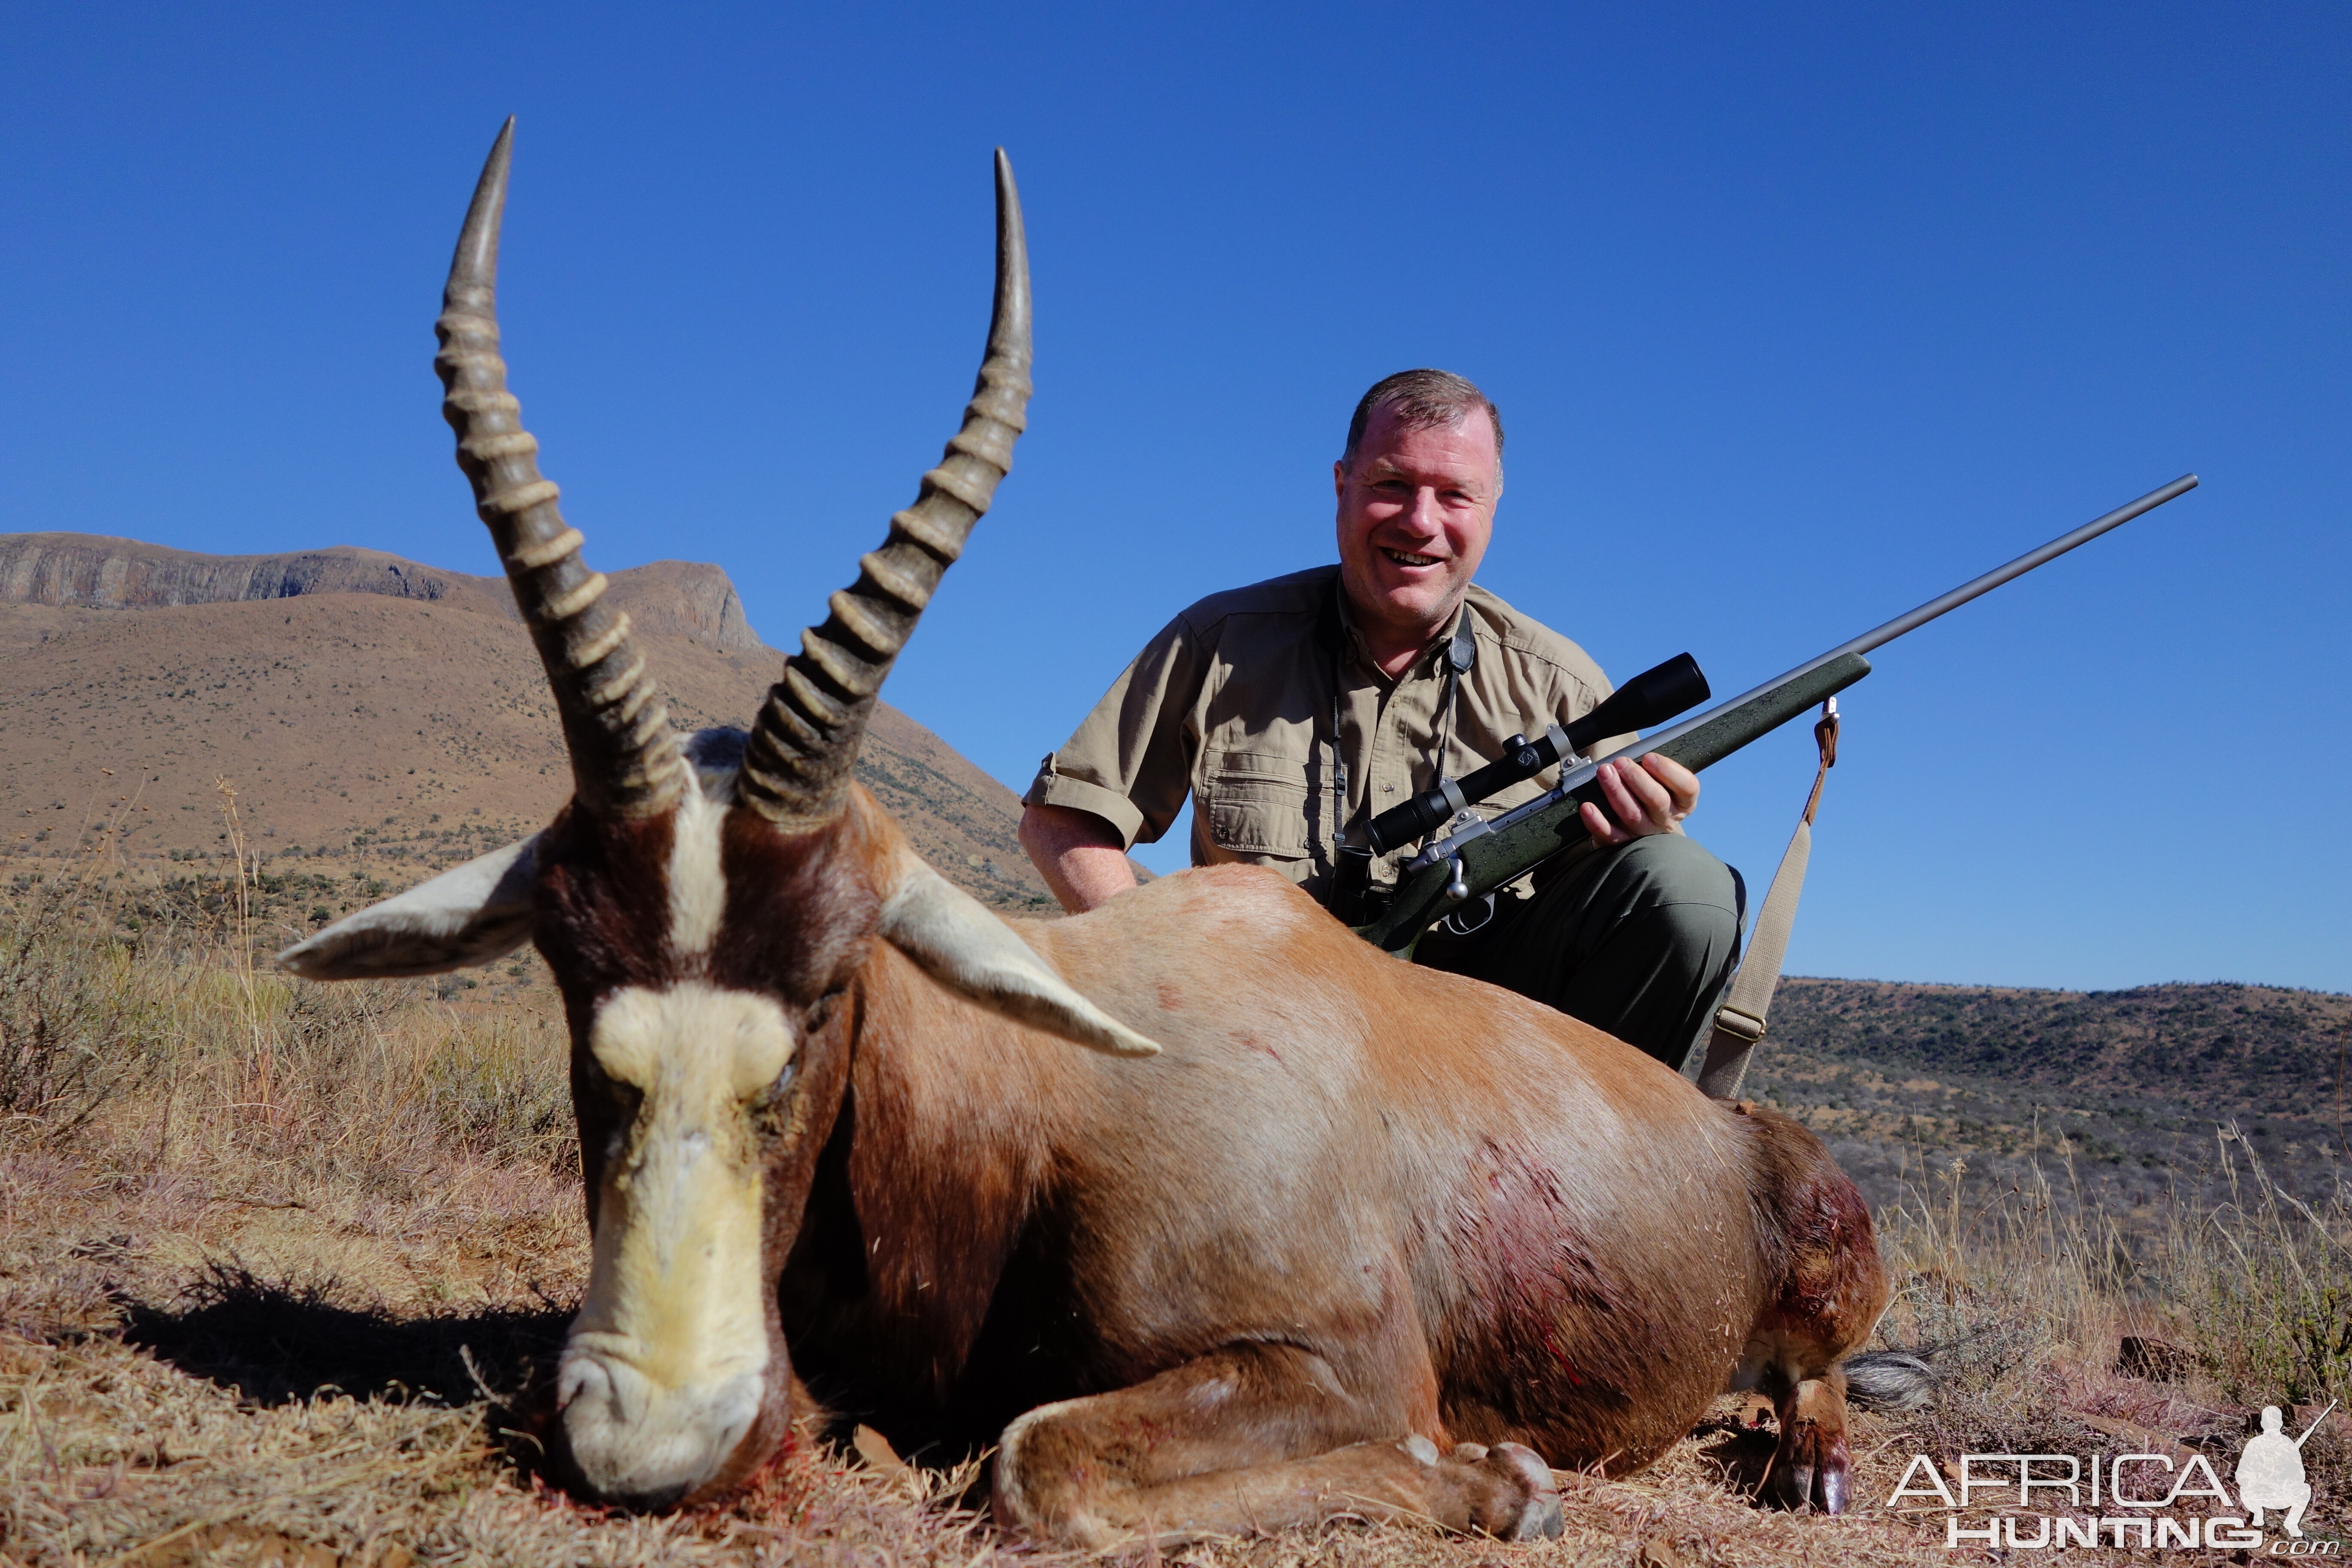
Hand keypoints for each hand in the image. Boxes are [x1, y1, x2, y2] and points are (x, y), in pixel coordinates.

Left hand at [1579, 753, 1699, 844]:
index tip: (1649, 757)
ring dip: (1616, 791)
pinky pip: (1611, 835)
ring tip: (1604, 773)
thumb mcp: (1661, 778)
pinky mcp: (1624, 842)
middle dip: (1636, 778)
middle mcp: (1667, 818)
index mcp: (1683, 801)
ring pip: (1633, 814)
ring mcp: (1646, 832)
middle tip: (1620, 762)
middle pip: (1657, 800)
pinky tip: (1588, 807)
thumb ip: (1654, 767)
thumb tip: (1634, 753)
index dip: (1668, 771)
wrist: (1640, 822)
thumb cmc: (1650, 791)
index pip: (1687, 787)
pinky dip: (1597, 821)